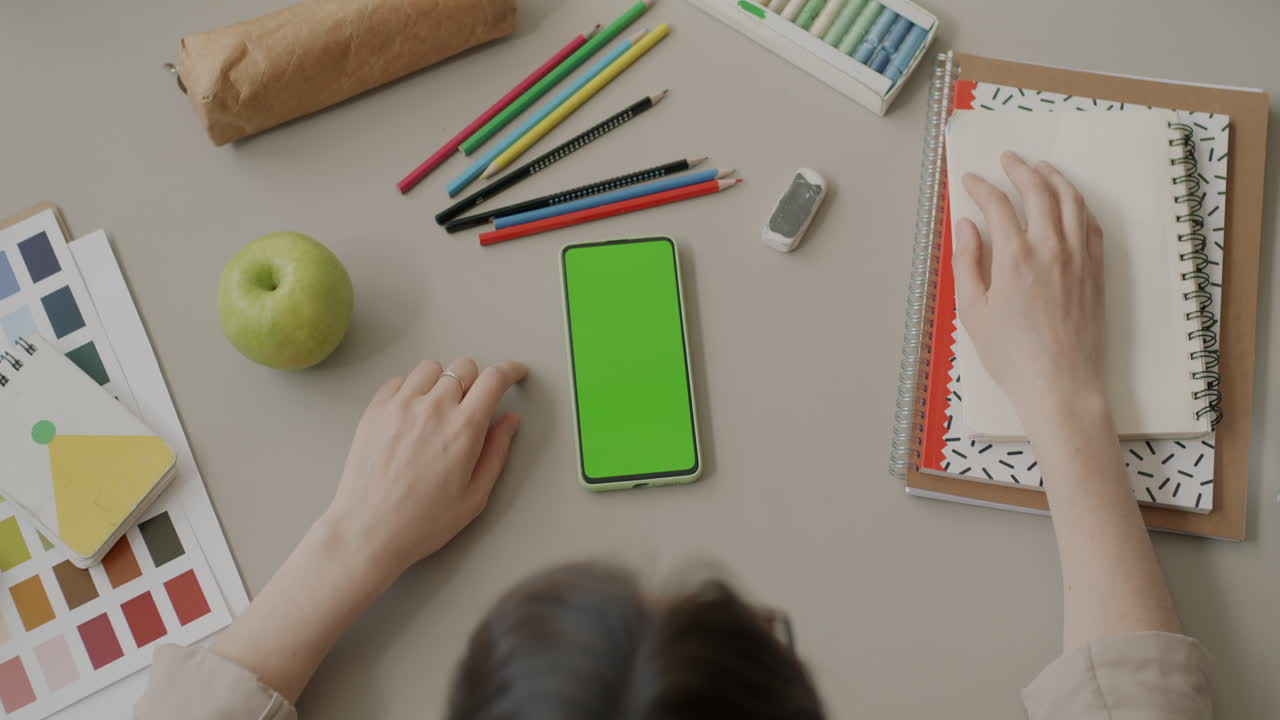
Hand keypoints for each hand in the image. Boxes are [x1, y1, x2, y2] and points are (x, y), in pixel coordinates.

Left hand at [323, 357, 527, 576]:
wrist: (368, 532)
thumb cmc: (420, 522)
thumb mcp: (475, 495)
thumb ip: (497, 451)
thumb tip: (509, 422)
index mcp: (463, 429)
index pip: (494, 379)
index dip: (510, 371)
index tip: (514, 373)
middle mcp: (432, 409)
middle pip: (463, 366)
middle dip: (476, 379)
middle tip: (472, 402)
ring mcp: (400, 406)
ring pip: (430, 368)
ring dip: (441, 381)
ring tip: (439, 408)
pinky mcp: (375, 410)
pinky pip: (398, 380)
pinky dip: (411, 389)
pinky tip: (412, 413)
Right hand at [953, 152, 1106, 426]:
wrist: (1060, 384)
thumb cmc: (1012, 355)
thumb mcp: (973, 311)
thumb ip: (967, 263)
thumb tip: (967, 227)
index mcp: (1014, 257)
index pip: (997, 205)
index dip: (981, 187)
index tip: (971, 181)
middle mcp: (1050, 249)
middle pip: (1038, 191)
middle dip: (1020, 169)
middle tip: (1008, 160)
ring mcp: (1078, 258)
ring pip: (1071, 201)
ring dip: (1054, 178)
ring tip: (1041, 168)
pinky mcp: (1096, 271)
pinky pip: (1090, 225)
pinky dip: (1078, 205)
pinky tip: (1069, 203)